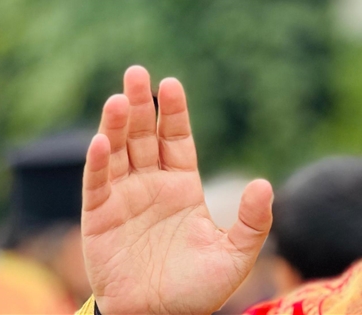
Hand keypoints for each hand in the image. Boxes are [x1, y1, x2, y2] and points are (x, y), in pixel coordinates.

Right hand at [82, 66, 272, 314]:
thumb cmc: (199, 289)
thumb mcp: (236, 255)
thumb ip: (253, 221)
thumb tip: (265, 183)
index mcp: (182, 186)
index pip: (177, 139)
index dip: (173, 112)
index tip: (172, 83)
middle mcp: (151, 186)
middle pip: (144, 136)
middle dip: (141, 104)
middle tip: (136, 72)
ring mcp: (123, 200)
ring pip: (118, 153)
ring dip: (116, 125)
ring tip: (119, 99)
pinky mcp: (99, 220)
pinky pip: (96, 185)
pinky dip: (97, 162)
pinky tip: (101, 140)